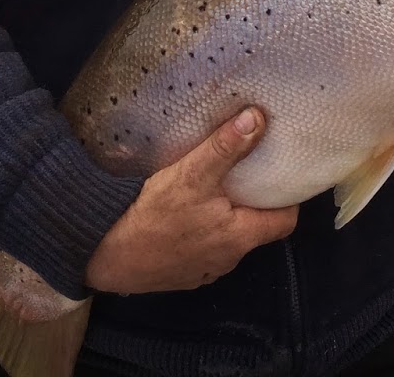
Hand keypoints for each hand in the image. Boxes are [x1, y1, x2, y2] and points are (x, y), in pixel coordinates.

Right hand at [84, 107, 297, 293]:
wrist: (104, 256)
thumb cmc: (152, 217)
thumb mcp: (191, 174)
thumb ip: (226, 148)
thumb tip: (257, 118)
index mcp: (239, 236)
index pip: (285, 222)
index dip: (288, 199)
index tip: (283, 175)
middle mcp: (228, 259)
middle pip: (256, 229)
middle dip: (255, 203)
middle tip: (250, 173)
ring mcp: (205, 271)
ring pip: (229, 240)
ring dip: (228, 218)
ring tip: (220, 189)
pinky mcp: (183, 275)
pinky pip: (204, 251)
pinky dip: (204, 233)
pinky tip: (189, 215)